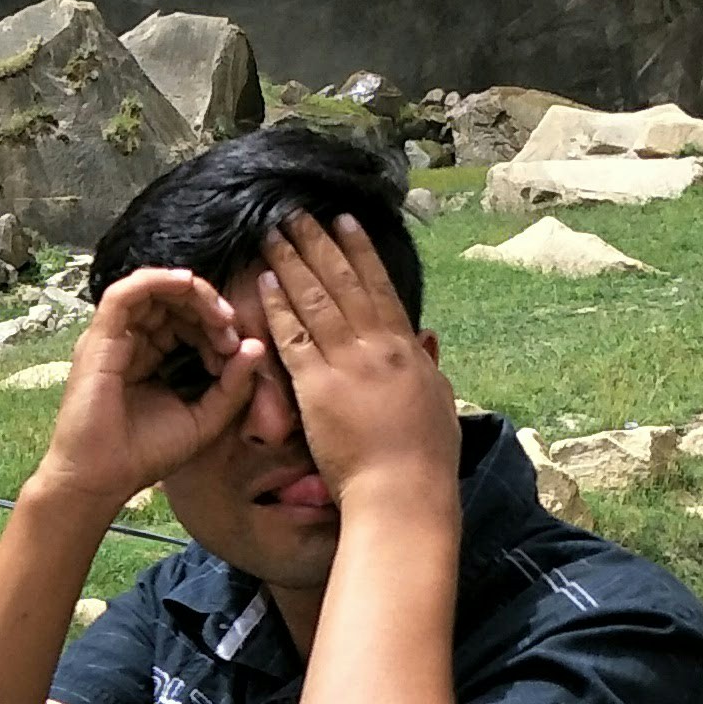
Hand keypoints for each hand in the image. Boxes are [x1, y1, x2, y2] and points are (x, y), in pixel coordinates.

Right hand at [31, 266, 266, 509]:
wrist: (101, 480)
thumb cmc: (145, 454)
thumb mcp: (205, 418)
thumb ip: (232, 386)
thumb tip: (255, 347)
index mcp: (150, 357)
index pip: (185, 321)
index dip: (216, 326)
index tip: (238, 350)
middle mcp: (130, 342)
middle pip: (172, 301)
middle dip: (209, 308)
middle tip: (232, 329)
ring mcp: (112, 338)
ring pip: (152, 289)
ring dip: (192, 294)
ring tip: (220, 316)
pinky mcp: (99, 338)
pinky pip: (126, 293)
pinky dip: (157, 280)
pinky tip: (188, 284)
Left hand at [255, 215, 457, 503]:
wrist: (403, 490)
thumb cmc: (425, 456)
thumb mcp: (437, 400)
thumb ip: (427, 366)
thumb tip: (426, 339)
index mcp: (404, 348)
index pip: (379, 287)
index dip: (360, 251)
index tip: (345, 222)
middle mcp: (376, 347)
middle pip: (343, 283)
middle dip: (318, 244)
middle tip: (298, 214)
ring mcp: (346, 364)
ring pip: (315, 301)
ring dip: (292, 263)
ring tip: (274, 234)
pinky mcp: (317, 388)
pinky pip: (293, 339)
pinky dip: (279, 308)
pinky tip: (264, 284)